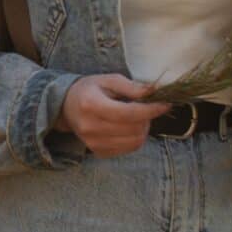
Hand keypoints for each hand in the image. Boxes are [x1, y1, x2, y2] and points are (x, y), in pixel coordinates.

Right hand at [52, 75, 170, 157]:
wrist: (66, 107)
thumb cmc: (89, 90)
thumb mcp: (107, 80)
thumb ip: (131, 86)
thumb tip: (154, 91)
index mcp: (92, 105)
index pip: (129, 113)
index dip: (151, 110)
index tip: (165, 104)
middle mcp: (91, 127)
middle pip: (134, 129)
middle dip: (147, 118)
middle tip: (146, 108)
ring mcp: (93, 142)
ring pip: (134, 142)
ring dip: (143, 129)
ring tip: (137, 118)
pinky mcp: (98, 152)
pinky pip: (128, 149)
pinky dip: (135, 138)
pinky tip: (129, 127)